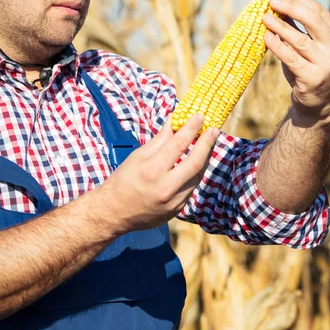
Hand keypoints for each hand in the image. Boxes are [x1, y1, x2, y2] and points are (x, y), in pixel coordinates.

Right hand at [100, 114, 219, 233]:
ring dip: (205, 158)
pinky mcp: (177, 209)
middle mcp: (165, 187)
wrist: (114, 213)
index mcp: (152, 170)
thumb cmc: (123, 180)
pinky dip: (196, 172)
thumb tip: (175, 120)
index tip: (200, 116)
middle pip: (196, 162)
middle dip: (208, 143)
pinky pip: (192, 187)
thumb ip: (160, 139)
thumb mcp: (138, 156)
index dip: (192, 128)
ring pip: (198, 176)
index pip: (178, 144)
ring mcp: (174, 201)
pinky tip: (197, 162)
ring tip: (208, 143)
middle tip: (214, 129)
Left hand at [262, 0, 329, 119]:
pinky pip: (291, 58)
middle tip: (271, 0)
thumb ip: (294, 25)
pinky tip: (266, 37)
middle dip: (291, 7)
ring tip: (264, 17)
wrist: (315, 101)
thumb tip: (276, 1)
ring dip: (280, 26)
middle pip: (313, 20)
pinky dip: (278, 46)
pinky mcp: (312, 77)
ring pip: (300, 39)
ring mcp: (325, 63)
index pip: (316, 9)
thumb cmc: (306, 66)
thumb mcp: (303, 44)